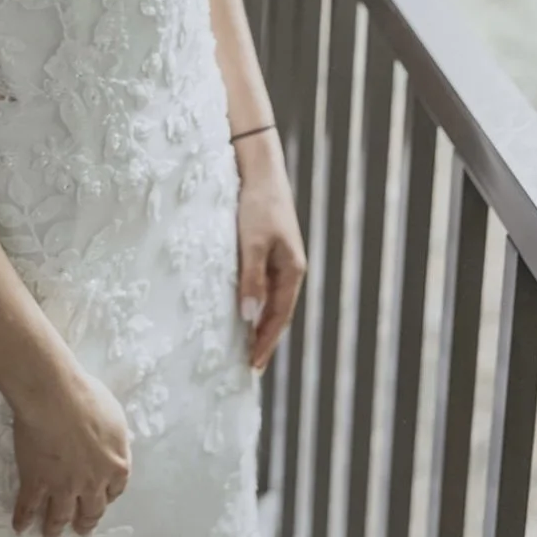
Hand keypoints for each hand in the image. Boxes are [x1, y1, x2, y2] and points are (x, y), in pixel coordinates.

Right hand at [11, 371, 130, 536]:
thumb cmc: (86, 397)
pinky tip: (20, 526)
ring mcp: (63, 486)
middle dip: (86, 521)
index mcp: (115, 465)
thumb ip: (114, 438)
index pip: (115, 490)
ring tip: (51, 535)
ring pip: (60, 515)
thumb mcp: (114, 415)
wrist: (55, 396)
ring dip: (55, 527)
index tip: (101, 498)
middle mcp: (92, 483)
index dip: (106, 495)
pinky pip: (29, 506)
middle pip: (91, 510)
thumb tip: (110, 443)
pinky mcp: (36, 482)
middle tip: (81, 528)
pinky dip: (23, 518)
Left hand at [235, 131, 306, 371]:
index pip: (279, 317)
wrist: (261, 170)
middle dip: (264, 339)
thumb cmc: (258, 205)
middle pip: (278, 313)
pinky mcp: (269, 250)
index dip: (266, 342)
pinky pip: (263, 285)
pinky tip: (243, 309)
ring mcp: (281, 260)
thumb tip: (249, 317)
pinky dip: (255, 302)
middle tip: (248, 365)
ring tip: (244, 345)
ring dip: (259, 322)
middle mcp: (290, 269)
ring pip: (271, 300)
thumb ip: (251, 279)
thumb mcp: (252, 243)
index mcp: (292, 271)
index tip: (252, 366)